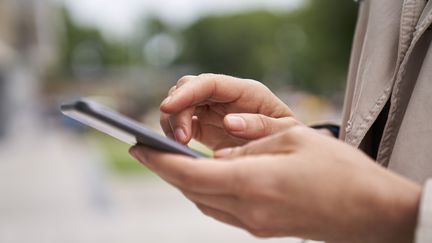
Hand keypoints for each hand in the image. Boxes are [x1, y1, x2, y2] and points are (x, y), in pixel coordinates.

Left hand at [130, 126, 420, 242]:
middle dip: (163, 170)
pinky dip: (202, 192)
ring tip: (168, 161)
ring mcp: (254, 224)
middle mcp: (249, 209)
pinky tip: (201, 177)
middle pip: (190, 190)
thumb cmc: (339, 170)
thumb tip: (220, 146)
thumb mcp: (293, 139)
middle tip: (144, 150)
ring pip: (202, 202)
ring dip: (181, 181)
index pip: (191, 173)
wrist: (371, 211)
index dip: (160, 161)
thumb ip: (251, 142)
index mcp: (254, 183)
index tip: (137, 147)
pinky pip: (219, 209)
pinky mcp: (262, 228)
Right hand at [160, 74, 298, 149]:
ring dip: (172, 122)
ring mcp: (214, 110)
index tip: (168, 106)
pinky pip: (181, 122)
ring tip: (179, 146)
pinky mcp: (205, 126)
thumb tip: (229, 122)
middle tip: (180, 140)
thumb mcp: (285, 132)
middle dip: (176, 110)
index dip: (186, 92)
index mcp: (246, 91)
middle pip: (188, 88)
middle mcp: (225, 96)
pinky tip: (179, 148)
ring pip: (180, 104)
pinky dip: (174, 132)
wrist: (287, 152)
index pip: (209, 82)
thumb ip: (261, 126)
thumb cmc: (290, 138)